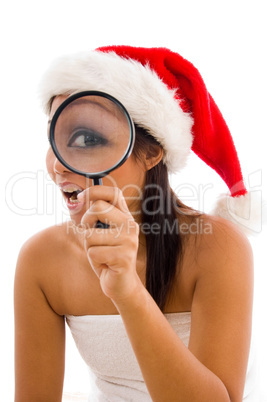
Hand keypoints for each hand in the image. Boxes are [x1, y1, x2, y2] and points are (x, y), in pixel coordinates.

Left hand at [78, 186, 141, 302]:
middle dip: (86, 222)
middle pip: (97, 208)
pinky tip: (105, 265)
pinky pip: (93, 252)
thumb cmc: (107, 257)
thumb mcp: (100, 234)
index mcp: (125, 217)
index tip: (81, 197)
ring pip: (90, 234)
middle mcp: (130, 225)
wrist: (122, 285)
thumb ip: (94, 217)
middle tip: (91, 237)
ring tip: (101, 255)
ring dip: (89, 248)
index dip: (95, 190)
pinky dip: (93, 261)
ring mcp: (129, 241)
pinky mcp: (124, 257)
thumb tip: (78, 199)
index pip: (113, 192)